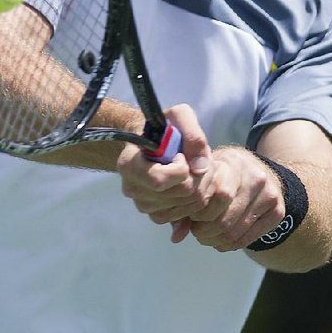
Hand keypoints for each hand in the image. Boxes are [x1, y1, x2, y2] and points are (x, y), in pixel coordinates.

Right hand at [117, 104, 215, 241]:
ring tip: (194, 170)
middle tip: (196, 161)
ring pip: (188, 206)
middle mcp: (132, 189)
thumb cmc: (163, 127)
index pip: (159, 180)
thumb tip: (201, 167)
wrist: (151, 142)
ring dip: (202, 186)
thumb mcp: (179, 116)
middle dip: (200, 176)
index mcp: (129, 165)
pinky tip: (191, 184)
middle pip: (182, 193)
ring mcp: (143, 205)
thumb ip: (193, 135)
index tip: (180, 154)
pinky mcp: (156, 216)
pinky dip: (196, 200)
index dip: (181, 168)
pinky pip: (187, 215)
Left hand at [185, 147, 285, 250]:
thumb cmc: (223, 172)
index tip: (191, 215)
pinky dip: (229, 245)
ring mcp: (269, 194)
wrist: (258, 169)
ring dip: (215, 240)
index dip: (199, 212)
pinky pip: (248, 239)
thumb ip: (188, 200)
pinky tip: (220, 239)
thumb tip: (176, 236)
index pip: (216, 195)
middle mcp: (255, 177)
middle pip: (224, 218)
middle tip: (196, 230)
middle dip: (204, 231)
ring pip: (234, 232)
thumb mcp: (205, 174)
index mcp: (233, 162)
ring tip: (206, 236)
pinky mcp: (277, 211)